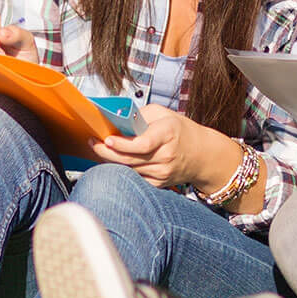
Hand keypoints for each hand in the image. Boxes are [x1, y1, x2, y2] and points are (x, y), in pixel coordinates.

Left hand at [91, 103, 224, 188]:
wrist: (202, 154)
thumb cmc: (181, 131)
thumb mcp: (164, 114)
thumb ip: (140, 115)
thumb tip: (117, 120)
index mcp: (168, 134)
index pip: (143, 143)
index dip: (123, 144)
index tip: (108, 140)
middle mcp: (165, 156)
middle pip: (130, 159)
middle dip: (107, 152)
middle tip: (94, 143)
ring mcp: (162, 173)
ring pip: (129, 170)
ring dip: (111, 160)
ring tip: (100, 148)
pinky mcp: (159, 184)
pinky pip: (134, 178)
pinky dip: (121, 170)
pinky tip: (114, 160)